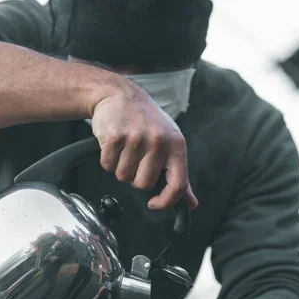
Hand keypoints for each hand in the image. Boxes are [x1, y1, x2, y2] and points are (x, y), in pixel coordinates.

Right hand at [91, 76, 197, 209]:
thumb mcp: (170, 144)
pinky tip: (114, 144)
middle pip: (143, 184)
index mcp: (176, 145)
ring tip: (125, 149)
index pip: (177, 185)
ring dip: (120, 168)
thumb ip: (180, 175)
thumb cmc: (146, 122)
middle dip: (135, 178)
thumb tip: (191, 203)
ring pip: (123, 177)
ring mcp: (136, 138)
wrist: (119, 94)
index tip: (154, 203)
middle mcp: (158, 141)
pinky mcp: (115, 137)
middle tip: (136, 160)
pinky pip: (107, 166)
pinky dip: (107, 160)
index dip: (165, 201)